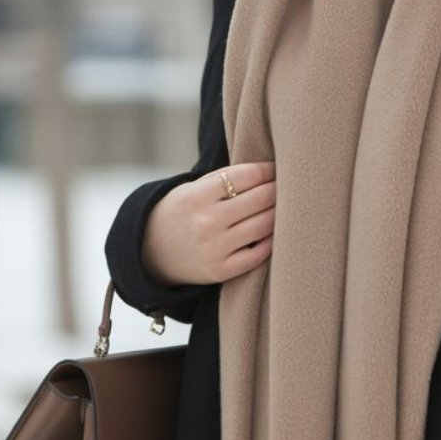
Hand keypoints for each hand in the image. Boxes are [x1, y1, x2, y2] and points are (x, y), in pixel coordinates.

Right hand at [142, 162, 275, 286]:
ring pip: (264, 225)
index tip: (278, 168)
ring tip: (287, 206)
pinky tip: (274, 232)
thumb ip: (224, 179)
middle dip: (279, 189)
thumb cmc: (181, 212)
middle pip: (260, 198)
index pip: (247, 176)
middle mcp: (207, 222)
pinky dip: (271, 241)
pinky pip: (259, 254)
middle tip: (290, 185)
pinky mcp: (220, 271)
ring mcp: (214, 248)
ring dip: (280, 213)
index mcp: (198, 196)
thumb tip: (269, 170)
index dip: (268, 170)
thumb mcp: (192, 189)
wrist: (150, 253)